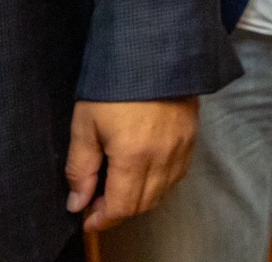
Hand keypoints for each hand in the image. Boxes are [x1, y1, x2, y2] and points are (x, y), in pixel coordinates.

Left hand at [66, 98, 199, 229]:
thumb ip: (80, 169)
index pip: (122, 207)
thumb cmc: (114, 87)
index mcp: (133, 157)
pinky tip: (146, 171)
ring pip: (163, 191)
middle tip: (99, 200)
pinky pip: (179, 174)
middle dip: (120, 210)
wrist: (154, 52)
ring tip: (121, 185)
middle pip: (144, 203)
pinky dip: (161, 182)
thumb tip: (77, 203)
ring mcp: (182, 147)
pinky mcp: (193, 136)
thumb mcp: (85, 126)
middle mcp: (163, 157)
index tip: (88, 217)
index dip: (103, 219)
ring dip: (141, 198)